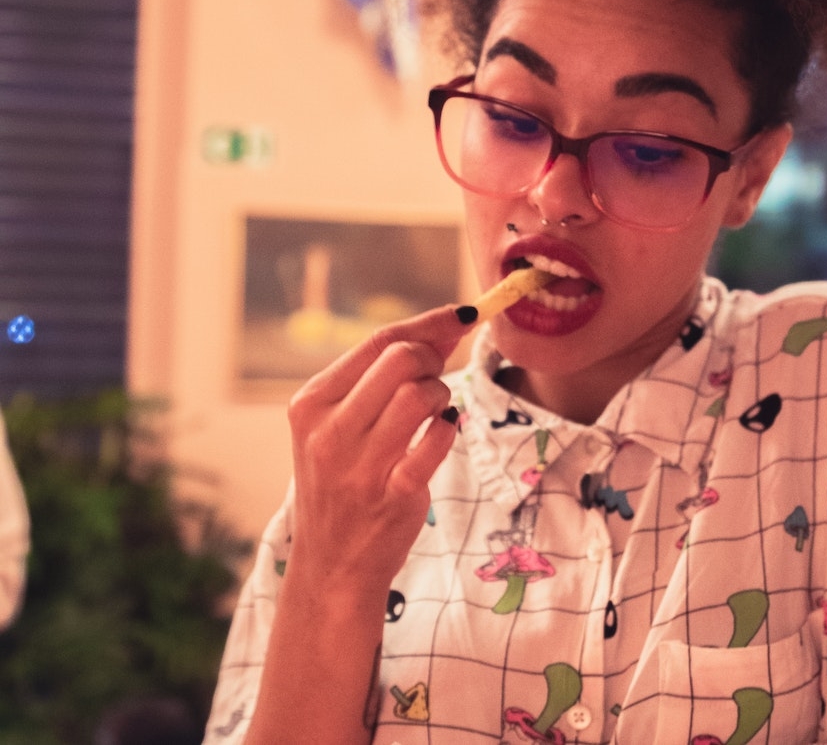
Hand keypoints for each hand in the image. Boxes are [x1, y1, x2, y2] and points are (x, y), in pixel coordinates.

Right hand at [284, 305, 470, 589]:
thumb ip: (383, 376)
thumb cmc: (343, 481)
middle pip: (401, 359)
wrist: (331, 563)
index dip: (430, 322)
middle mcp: (328, 431)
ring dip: (441, 397)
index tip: (464, 314)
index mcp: (311, 403)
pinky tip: (440, 435)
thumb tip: (447, 326)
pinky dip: (448, 430)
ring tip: (433, 413)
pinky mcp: (392, 494)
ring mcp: (359, 465)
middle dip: (434, 359)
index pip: (377, 340)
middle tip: (437, 377)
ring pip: (420, 394)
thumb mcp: (341, 425)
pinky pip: (438, 439)